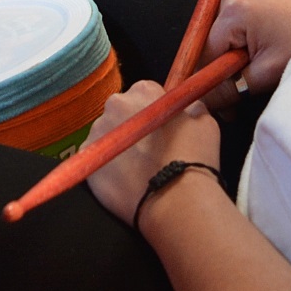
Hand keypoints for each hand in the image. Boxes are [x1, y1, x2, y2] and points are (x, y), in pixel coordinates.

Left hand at [85, 80, 223, 224]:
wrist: (174, 200)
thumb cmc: (193, 159)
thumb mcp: (205, 123)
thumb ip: (192, 108)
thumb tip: (189, 106)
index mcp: (143, 90)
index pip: (145, 91)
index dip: (156, 110)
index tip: (162, 128)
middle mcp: (115, 104)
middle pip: (122, 110)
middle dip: (133, 124)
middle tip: (150, 149)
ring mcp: (97, 131)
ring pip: (107, 133)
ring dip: (119, 145)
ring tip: (138, 168)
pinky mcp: (86, 157)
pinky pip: (95, 155)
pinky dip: (106, 164)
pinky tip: (124, 179)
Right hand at [200, 0, 290, 105]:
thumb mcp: (263, 75)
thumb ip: (226, 90)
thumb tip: (196, 106)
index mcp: (232, 8)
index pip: (204, 53)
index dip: (208, 81)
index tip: (216, 105)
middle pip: (211, 46)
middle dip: (220, 77)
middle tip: (235, 104)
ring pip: (221, 43)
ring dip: (230, 67)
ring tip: (251, 86)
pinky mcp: (250, 1)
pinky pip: (233, 33)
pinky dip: (240, 53)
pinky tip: (255, 68)